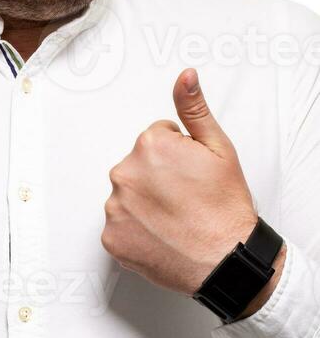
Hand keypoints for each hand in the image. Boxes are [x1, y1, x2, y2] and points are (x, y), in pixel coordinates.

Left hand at [101, 68, 261, 298]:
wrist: (226, 260)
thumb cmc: (225, 208)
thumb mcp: (218, 149)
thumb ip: (194, 109)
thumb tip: (184, 77)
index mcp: (149, 146)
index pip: (157, 140)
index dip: (179, 157)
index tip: (192, 176)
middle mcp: (124, 173)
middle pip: (138, 166)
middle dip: (158, 178)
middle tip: (186, 199)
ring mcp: (115, 207)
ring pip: (128, 196)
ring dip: (145, 204)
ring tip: (175, 219)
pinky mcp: (111, 238)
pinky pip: (120, 226)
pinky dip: (136, 231)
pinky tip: (161, 236)